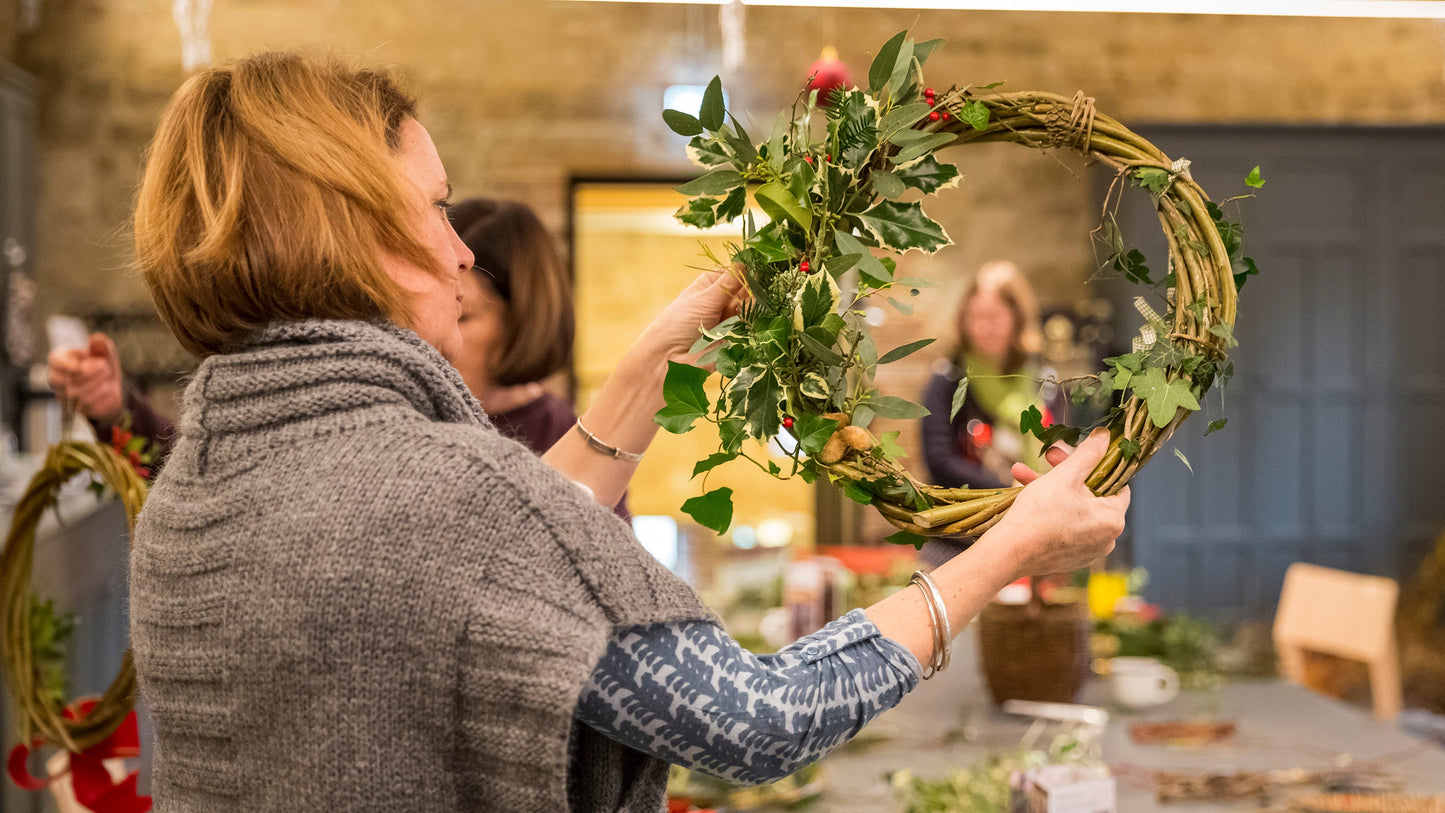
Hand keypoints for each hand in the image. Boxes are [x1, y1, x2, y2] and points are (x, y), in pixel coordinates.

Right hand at [46, 333, 124, 421]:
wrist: (112, 387)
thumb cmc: (102, 366)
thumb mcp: (104, 353)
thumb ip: (101, 345)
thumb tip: (97, 339)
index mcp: (59, 361)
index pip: (55, 362)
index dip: (70, 363)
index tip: (87, 358)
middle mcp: (57, 380)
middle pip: (64, 380)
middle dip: (89, 372)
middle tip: (105, 366)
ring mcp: (66, 396)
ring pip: (75, 393)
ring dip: (96, 382)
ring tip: (107, 375)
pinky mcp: (78, 409)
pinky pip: (87, 404)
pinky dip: (101, 394)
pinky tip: (109, 387)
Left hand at [638, 266, 744, 362]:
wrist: (672, 357)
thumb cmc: (680, 322)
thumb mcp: (705, 298)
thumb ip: (728, 283)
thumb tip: (744, 262)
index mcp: (711, 285)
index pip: (734, 272)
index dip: (746, 270)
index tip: (758, 267)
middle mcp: (721, 300)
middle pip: (745, 289)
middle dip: (751, 289)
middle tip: (753, 291)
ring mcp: (729, 318)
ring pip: (750, 307)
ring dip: (752, 306)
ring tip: (745, 310)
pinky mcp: (735, 336)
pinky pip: (750, 326)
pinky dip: (753, 322)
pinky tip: (752, 319)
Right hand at [985, 428, 1128, 578]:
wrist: (1009, 551)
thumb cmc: (1039, 513)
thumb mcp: (1065, 476)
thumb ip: (1088, 454)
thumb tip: (1105, 436)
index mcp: (1113, 519)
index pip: (1117, 485)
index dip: (1095, 465)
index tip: (1074, 456)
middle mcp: (1106, 539)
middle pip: (1091, 496)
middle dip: (1065, 474)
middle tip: (1046, 459)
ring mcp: (1088, 551)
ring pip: (1075, 510)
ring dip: (1052, 490)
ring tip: (1023, 476)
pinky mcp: (1069, 559)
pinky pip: (1065, 528)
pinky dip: (1051, 513)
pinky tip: (1028, 499)